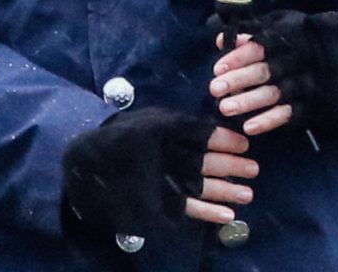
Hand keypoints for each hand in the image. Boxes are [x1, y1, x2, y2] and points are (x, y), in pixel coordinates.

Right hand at [61, 107, 258, 237]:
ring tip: (247, 194)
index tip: (245, 145)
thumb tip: (214, 133)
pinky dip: (206, 213)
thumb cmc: (124, 137)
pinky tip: (226, 216)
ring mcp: (157, 179)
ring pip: (198, 185)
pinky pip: (183, 208)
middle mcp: (162, 153)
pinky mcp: (151, 202)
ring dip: (225, 191)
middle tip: (254, 170)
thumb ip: (178, 126)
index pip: (201, 133)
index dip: (225, 140)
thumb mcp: (150, 121)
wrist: (84, 162)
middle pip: (204, 161)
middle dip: (231, 166)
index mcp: (163, 129)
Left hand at [210, 30, 293, 135]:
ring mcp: (303, 84)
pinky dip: (268, 121)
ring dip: (248, 102)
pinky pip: (288, 114)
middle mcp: (296, 62)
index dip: (238, 58)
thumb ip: (250, 34)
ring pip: (274, 93)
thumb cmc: (298, 42)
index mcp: (287, 41)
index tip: (217, 69)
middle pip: (265, 71)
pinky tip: (248, 127)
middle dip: (238, 80)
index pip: (260, 47)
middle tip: (214, 89)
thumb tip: (221, 39)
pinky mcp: (309, 104)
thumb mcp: (279, 29)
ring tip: (224, 108)